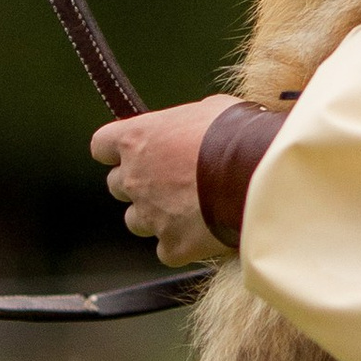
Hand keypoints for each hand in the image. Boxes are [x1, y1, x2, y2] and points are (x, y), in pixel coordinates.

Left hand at [92, 96, 236, 265]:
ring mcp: (150, 215)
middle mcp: (134, 178)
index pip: (102, 145)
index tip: (133, 150)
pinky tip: (205, 233)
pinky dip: (181, 244)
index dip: (117, 149)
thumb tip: (189, 130)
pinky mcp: (172, 246)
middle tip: (171, 179)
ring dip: (155, 215)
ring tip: (190, 208)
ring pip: (136, 221)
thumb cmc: (236, 133)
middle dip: (139, 182)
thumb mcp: (209, 110)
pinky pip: (167, 249)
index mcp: (137, 139)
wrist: (258, 173)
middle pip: (118, 185)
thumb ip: (185, 125)